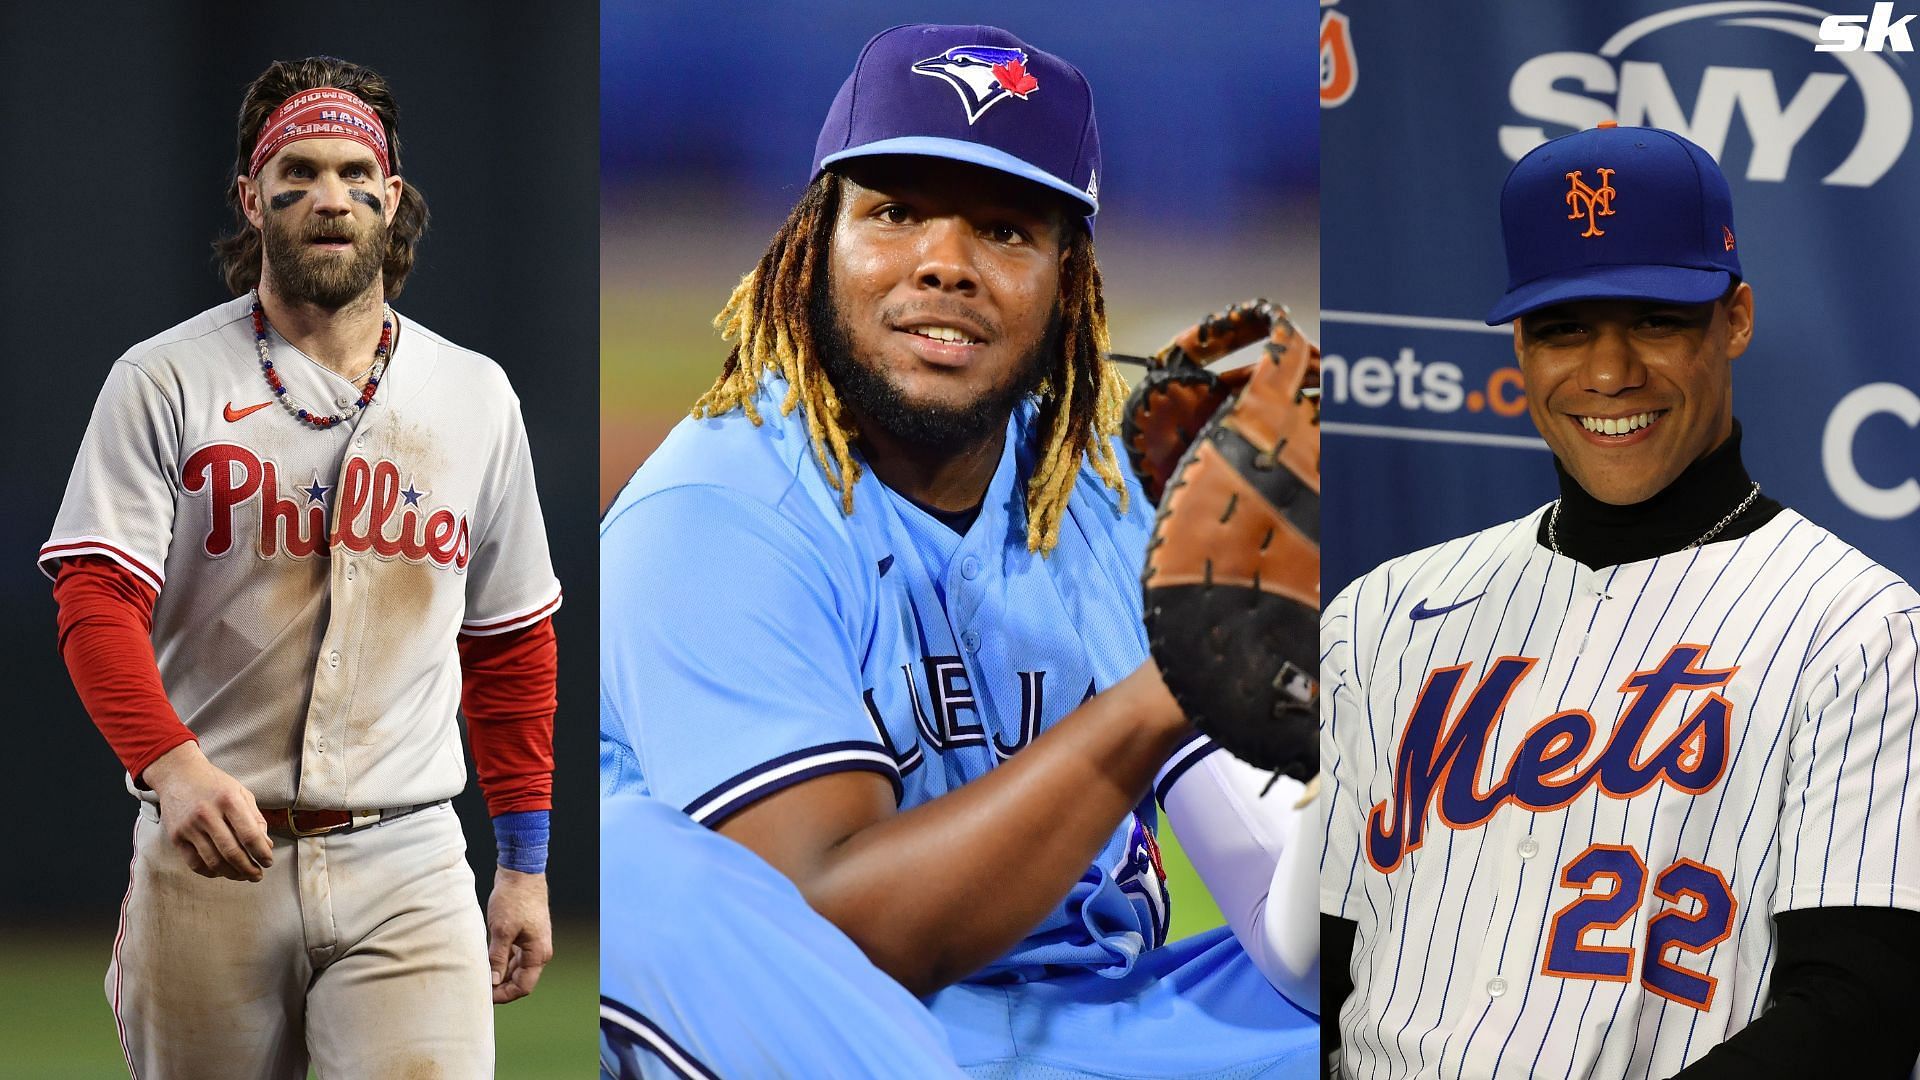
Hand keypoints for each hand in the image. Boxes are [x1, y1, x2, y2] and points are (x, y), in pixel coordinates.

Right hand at [140, 741, 272, 881]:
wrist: (177, 774)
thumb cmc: (214, 784)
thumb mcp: (241, 792)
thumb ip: (255, 819)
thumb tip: (265, 846)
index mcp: (229, 800)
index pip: (249, 835)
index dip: (261, 853)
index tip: (268, 862)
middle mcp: (207, 814)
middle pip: (232, 852)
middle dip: (248, 869)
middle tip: (257, 875)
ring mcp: (189, 827)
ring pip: (213, 861)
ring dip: (231, 874)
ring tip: (242, 876)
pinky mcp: (175, 837)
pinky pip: (194, 863)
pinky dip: (210, 872)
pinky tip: (221, 872)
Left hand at [486, 868, 551, 1003]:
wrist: (521, 872)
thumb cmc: (513, 899)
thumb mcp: (501, 931)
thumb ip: (497, 959)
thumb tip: (492, 982)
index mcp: (538, 953)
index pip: (523, 987)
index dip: (503, 995)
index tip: (484, 996)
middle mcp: (539, 951)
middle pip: (521, 980)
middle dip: (501, 987)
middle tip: (478, 988)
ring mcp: (533, 943)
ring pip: (517, 969)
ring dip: (500, 975)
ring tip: (480, 975)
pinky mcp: (525, 935)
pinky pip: (515, 956)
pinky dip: (502, 962)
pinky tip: (486, 961)